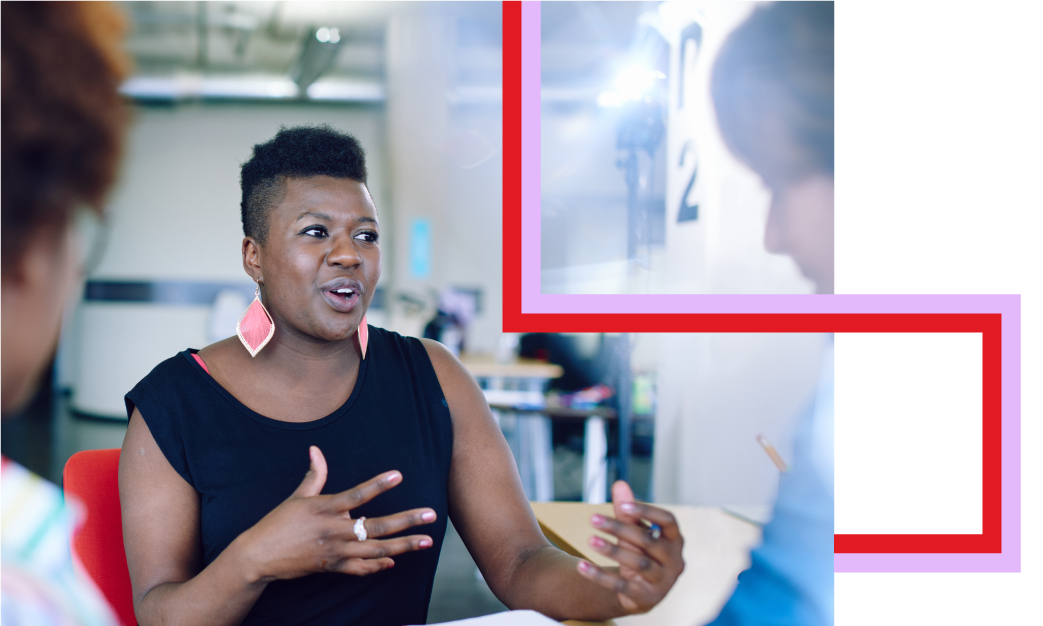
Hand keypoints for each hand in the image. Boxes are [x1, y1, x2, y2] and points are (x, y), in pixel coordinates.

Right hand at [236, 446, 436, 582]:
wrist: (258, 556)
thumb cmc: (278, 523)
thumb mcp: (297, 497)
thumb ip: (314, 474)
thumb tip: (315, 450)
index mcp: (325, 509)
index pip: (357, 495)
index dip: (378, 485)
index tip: (399, 476)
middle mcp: (334, 531)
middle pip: (377, 526)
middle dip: (407, 521)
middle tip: (431, 515)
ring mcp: (335, 551)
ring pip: (376, 550)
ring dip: (403, 546)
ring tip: (426, 541)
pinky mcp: (333, 567)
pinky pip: (361, 568)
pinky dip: (378, 565)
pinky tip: (394, 560)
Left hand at [575, 481, 684, 614]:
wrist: (642, 592)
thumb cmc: (642, 553)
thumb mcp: (635, 531)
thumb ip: (627, 510)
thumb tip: (619, 484)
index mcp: (675, 539)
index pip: (667, 520)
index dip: (646, 511)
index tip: (622, 505)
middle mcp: (675, 561)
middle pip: (649, 541)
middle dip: (620, 528)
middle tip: (593, 518)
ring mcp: (663, 582)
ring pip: (639, 564)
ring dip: (613, 550)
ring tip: (590, 540)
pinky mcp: (646, 598)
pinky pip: (622, 586)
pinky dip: (600, 576)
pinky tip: (582, 566)